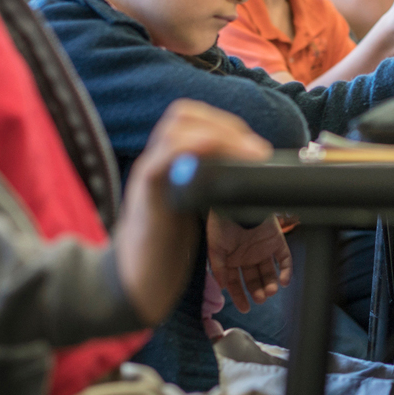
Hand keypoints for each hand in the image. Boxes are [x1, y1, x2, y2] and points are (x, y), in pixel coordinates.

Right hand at [115, 99, 272, 324]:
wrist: (138, 280)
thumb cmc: (166, 244)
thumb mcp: (194, 204)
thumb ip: (209, 181)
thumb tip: (247, 169)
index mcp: (169, 160)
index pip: (193, 119)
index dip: (226, 124)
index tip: (254, 146)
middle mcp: (157, 161)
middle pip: (183, 114)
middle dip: (225, 124)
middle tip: (255, 150)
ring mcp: (149, 175)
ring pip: (174, 129)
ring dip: (217, 134)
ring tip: (247, 153)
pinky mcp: (146, 195)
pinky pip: (160, 160)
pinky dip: (188, 148)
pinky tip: (210, 149)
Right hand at [207, 213, 292, 312]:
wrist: (238, 203)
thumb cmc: (221, 224)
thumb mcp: (214, 248)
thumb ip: (218, 268)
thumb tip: (223, 286)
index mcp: (232, 258)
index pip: (235, 281)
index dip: (239, 295)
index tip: (244, 308)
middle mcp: (248, 255)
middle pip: (254, 278)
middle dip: (257, 290)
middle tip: (260, 299)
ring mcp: (263, 248)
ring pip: (269, 271)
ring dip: (270, 283)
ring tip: (270, 292)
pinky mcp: (276, 241)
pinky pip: (284, 258)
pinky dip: (286, 271)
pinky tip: (284, 281)